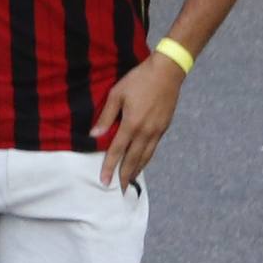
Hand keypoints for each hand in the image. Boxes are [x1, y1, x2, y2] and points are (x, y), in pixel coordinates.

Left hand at [93, 52, 183, 188]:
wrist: (167, 72)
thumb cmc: (139, 79)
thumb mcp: (117, 93)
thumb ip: (106, 116)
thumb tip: (95, 135)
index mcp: (131, 124)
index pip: (117, 151)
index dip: (109, 167)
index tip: (104, 182)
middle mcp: (145, 132)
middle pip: (133, 160)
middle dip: (124, 176)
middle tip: (119, 190)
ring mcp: (157, 131)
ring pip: (145, 157)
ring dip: (136, 170)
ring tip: (129, 181)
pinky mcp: (164, 128)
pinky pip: (153, 149)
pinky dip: (146, 159)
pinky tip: (142, 162)